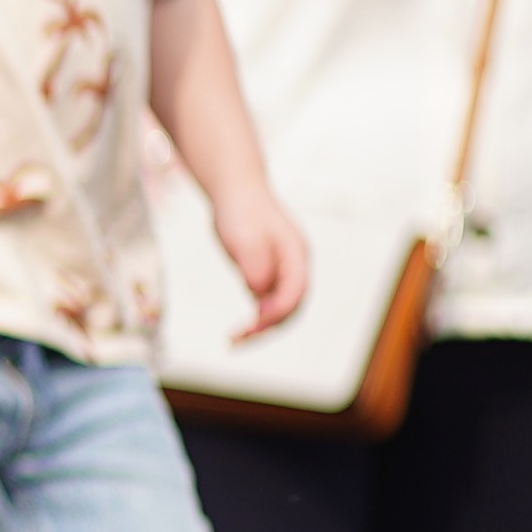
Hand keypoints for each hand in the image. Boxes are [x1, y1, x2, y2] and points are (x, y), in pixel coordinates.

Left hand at [210, 182, 312, 342]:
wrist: (235, 190)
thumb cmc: (240, 211)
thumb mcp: (245, 239)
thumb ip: (256, 268)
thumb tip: (259, 296)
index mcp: (297, 256)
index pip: (294, 295)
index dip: (274, 314)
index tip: (250, 326)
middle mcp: (295, 266)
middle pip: (291, 307)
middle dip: (268, 328)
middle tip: (237, 341)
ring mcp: (284, 270)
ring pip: (280, 308)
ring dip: (262, 327)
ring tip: (235, 341)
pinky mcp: (269, 273)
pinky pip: (268, 302)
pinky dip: (257, 317)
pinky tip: (240, 328)